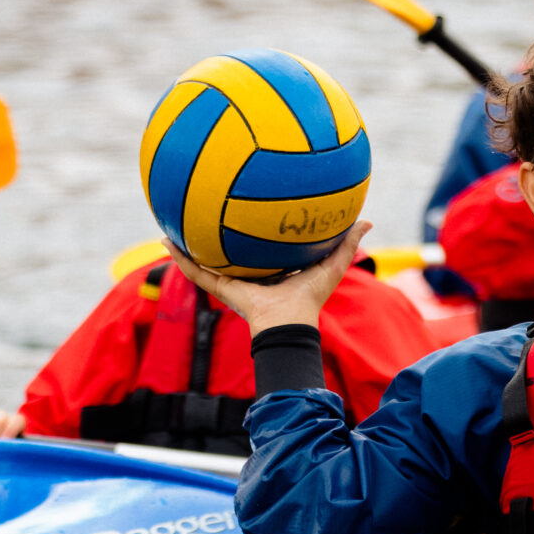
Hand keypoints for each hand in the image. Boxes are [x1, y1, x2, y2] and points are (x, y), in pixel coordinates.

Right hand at [169, 220, 369, 332]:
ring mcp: (232, 282)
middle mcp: (249, 275)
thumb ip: (346, 243)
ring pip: (206, 261)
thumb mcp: (331, 264)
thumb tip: (366, 220)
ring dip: (190, 246)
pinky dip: (181, 259)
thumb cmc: (311, 298)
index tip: (247, 211)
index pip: (260, 248)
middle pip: (229, 253)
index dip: (253, 232)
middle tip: (206, 211)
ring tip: (175, 224)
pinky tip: (167, 241)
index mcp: (272, 270)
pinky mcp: (221, 289)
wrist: (290, 322)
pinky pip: (197, 273)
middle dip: (217, 236)